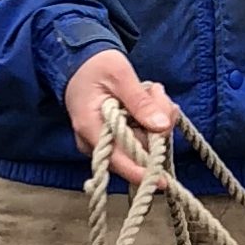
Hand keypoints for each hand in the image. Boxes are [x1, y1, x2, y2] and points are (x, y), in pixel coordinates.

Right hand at [64, 48, 174, 181]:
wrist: (81, 63)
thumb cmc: (96, 66)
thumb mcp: (120, 76)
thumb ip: (140, 101)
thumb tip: (161, 126)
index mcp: (89, 128)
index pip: (117, 160)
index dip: (142, 171)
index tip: (163, 181)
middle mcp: (94, 142)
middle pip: (136, 152)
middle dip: (157, 127)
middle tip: (157, 93)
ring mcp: (104, 143)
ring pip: (142, 145)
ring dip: (156, 120)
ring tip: (152, 92)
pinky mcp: (115, 139)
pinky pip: (139, 139)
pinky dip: (151, 121)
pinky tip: (151, 100)